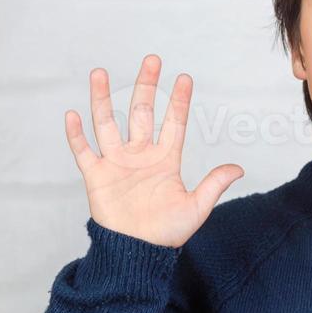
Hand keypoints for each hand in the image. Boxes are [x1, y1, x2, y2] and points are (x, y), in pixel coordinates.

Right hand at [65, 55, 243, 247]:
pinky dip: (76, 134)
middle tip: (152, 60)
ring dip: (103, 99)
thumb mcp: (196, 207)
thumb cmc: (167, 233)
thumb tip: (239, 168)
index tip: (185, 78)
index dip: (179, 102)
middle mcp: (140, 155)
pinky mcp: (96, 176)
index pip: (173, 123)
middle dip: (146, 86)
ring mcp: (116, 163)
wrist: (137, 252)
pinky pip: (83, 151)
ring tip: (99, 73)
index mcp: (165, 160)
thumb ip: (214, 185)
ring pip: (107, 123)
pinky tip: (72, 114)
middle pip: (142, 113)